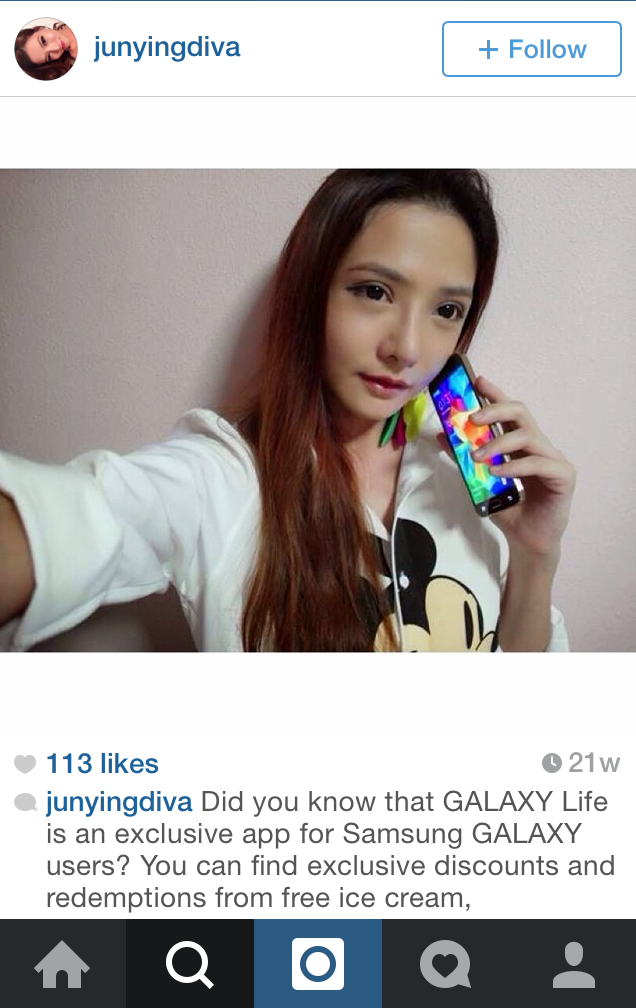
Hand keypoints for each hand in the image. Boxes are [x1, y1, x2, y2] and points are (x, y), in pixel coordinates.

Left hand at [467, 376, 575, 558]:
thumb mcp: (481, 482)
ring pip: (527, 435)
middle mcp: (540, 446)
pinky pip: (537, 463)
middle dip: (495, 410)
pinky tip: (497, 473)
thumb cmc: (510, 510)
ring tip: (476, 456)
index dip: (495, 394)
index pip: (510, 412)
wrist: (527, 542)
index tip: (477, 382)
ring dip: (498, 443)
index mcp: (523, 444)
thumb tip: (443, 436)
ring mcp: (554, 459)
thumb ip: (466, 459)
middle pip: (521, 413)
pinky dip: (513, 466)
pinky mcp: (563, 476)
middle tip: (471, 419)